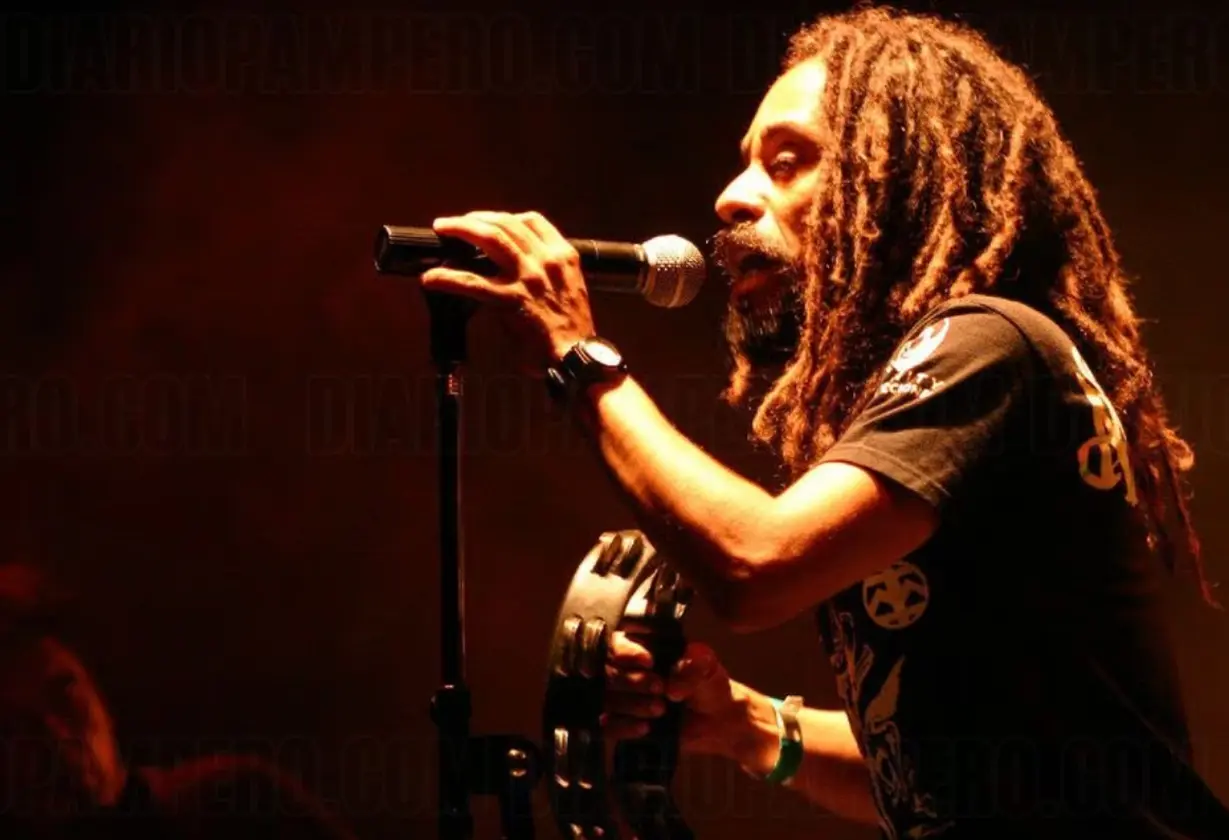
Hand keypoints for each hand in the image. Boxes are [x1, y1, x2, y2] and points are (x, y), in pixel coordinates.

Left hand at [420, 211, 596, 368]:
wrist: (578, 356)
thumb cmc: (573, 329)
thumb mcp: (569, 288)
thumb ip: (546, 273)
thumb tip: (512, 269)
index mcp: (563, 256)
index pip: (533, 221)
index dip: (506, 216)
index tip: (489, 220)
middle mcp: (546, 261)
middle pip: (507, 223)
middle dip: (476, 217)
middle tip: (455, 222)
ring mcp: (528, 278)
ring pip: (491, 239)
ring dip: (462, 229)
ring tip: (442, 229)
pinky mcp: (510, 300)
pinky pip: (473, 282)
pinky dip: (448, 277)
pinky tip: (431, 278)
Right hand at [602, 631, 743, 756]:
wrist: (716, 717)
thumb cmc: (707, 681)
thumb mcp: (707, 665)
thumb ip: (692, 666)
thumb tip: (671, 688)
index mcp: (641, 647)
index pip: (618, 643)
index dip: (628, 652)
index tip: (649, 662)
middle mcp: (625, 670)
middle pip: (609, 672)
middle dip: (633, 681)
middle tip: (660, 688)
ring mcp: (621, 697)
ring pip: (608, 698)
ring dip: (632, 704)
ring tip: (661, 709)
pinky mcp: (622, 723)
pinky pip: (609, 727)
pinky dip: (624, 727)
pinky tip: (646, 728)